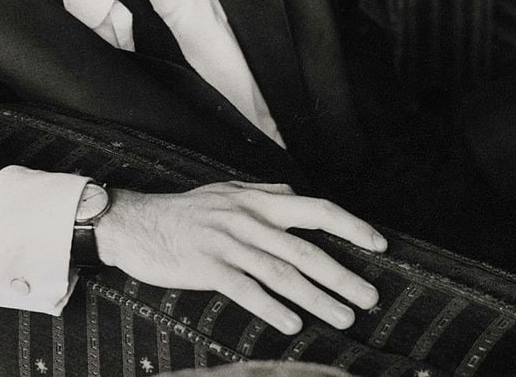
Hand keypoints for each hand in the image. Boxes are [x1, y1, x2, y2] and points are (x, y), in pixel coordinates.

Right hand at [94, 181, 385, 334]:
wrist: (136, 223)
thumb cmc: (185, 211)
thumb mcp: (226, 191)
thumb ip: (263, 192)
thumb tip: (294, 194)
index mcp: (258, 199)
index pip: (316, 209)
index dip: (350, 226)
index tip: (379, 244)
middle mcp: (248, 219)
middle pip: (305, 249)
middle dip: (342, 274)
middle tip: (370, 296)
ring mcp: (227, 242)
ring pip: (281, 272)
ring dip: (316, 298)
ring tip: (343, 317)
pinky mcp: (207, 266)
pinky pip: (246, 289)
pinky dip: (271, 307)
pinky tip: (293, 323)